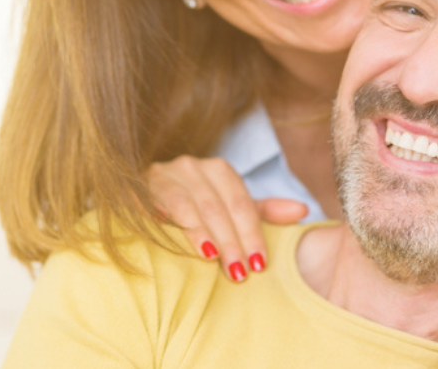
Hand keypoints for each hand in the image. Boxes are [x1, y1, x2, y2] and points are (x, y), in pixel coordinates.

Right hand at [147, 155, 308, 280]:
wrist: (143, 199)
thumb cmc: (194, 209)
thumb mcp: (230, 209)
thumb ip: (262, 212)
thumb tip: (302, 210)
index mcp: (217, 169)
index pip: (241, 203)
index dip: (252, 234)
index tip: (259, 265)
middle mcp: (189, 166)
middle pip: (216, 205)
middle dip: (229, 240)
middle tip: (238, 272)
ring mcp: (160, 175)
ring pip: (186, 204)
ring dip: (200, 232)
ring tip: (212, 257)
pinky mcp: (135, 188)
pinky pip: (150, 204)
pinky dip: (162, 221)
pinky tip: (172, 241)